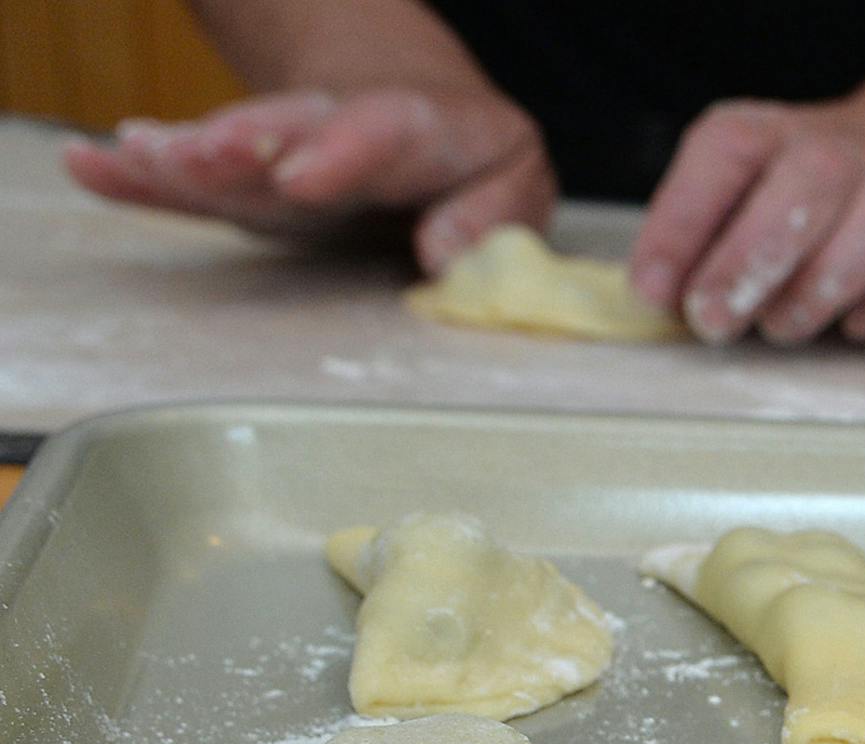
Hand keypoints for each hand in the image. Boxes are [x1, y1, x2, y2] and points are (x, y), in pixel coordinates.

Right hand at [62, 88, 555, 273]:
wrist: (412, 110)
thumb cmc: (473, 154)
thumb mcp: (515, 173)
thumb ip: (496, 215)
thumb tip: (446, 257)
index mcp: (415, 126)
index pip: (381, 133)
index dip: (339, 153)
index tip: (299, 175)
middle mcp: (336, 132)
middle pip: (287, 132)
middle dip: (244, 144)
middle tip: (202, 153)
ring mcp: (283, 156)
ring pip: (231, 153)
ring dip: (186, 158)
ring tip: (140, 154)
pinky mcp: (248, 185)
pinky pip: (193, 182)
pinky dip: (142, 178)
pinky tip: (94, 165)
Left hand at [630, 100, 864, 346]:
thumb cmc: (798, 204)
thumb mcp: (731, 201)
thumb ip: (690, 241)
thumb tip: (656, 293)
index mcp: (766, 133)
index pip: (724, 152)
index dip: (681, 224)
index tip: (656, 292)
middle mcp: (837, 148)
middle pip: (807, 182)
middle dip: (751, 263)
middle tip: (715, 322)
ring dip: (820, 290)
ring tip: (782, 326)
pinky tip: (859, 323)